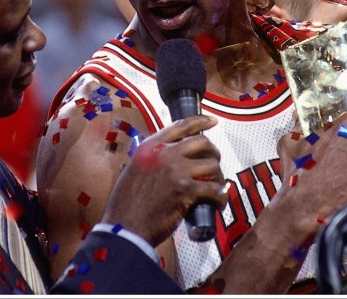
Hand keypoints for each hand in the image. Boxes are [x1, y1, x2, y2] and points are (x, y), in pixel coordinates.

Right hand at [100, 115, 226, 246]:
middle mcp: (164, 153)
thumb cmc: (127, 202)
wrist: (126, 225)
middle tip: (213, 165)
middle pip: (202, 143)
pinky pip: (214, 190)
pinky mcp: (186, 190)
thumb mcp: (134, 169)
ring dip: (218, 177)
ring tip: (214, 187)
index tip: (213, 122)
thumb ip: (152, 160)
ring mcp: (176, 170)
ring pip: (212, 165)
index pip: (180, 125)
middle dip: (213, 153)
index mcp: (150, 147)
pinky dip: (220, 198)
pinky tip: (217, 203)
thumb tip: (170, 160)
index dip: (201, 121)